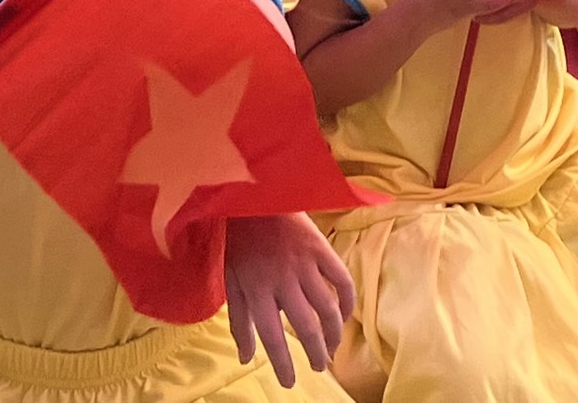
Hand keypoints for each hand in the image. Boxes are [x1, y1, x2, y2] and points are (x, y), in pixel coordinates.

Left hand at [224, 213, 353, 387]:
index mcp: (256, 289)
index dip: (283, 363)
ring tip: (332, 348)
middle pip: (305, 327)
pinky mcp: (321, 248)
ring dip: (333, 334)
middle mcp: (282, 280)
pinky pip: (342, 280)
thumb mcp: (230, 281)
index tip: (290, 382)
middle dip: (316, 353)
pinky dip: (347, 301)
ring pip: (327, 308)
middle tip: (319, 366)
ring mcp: (304, 263)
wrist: (253, 195)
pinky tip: (345, 315)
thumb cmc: (238, 241)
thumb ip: (238, 321)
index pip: (271, 336)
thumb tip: (245, 358)